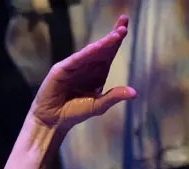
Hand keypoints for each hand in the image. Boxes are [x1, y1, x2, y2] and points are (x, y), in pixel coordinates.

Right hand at [31, 14, 135, 132]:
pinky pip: (75, 60)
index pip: (109, 52)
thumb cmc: (74, 113)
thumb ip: (114, 97)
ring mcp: (73, 66)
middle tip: (124, 26)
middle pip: (101, 48)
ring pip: (90, 52)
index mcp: (97, 72)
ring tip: (115, 35)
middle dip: (112, 36)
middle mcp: (86, 66)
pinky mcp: (61, 70)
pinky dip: (85, 54)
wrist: (53, 122)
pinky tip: (95, 47)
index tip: (125, 28)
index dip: (116, 40)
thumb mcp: (98, 105)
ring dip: (102, 43)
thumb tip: (135, 93)